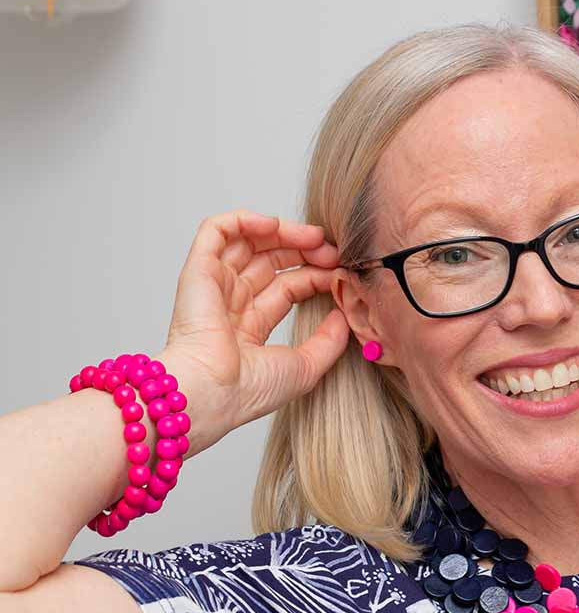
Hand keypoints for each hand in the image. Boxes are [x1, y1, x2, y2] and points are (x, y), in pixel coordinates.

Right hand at [156, 210, 348, 450]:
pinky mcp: (198, 270)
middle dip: (305, 251)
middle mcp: (231, 302)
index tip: (341, 274)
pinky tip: (274, 225)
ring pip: (249, 241)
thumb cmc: (251, 390)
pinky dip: (245, 220)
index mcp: (251, 326)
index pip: (289, 287)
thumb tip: (346, 316)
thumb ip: (329, 340)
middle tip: (334, 251)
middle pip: (271, 260)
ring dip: (283, 232)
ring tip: (315, 237)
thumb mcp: (306, 366)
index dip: (316, 275)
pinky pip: (217, 230)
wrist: (214, 392)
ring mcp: (214, 285)